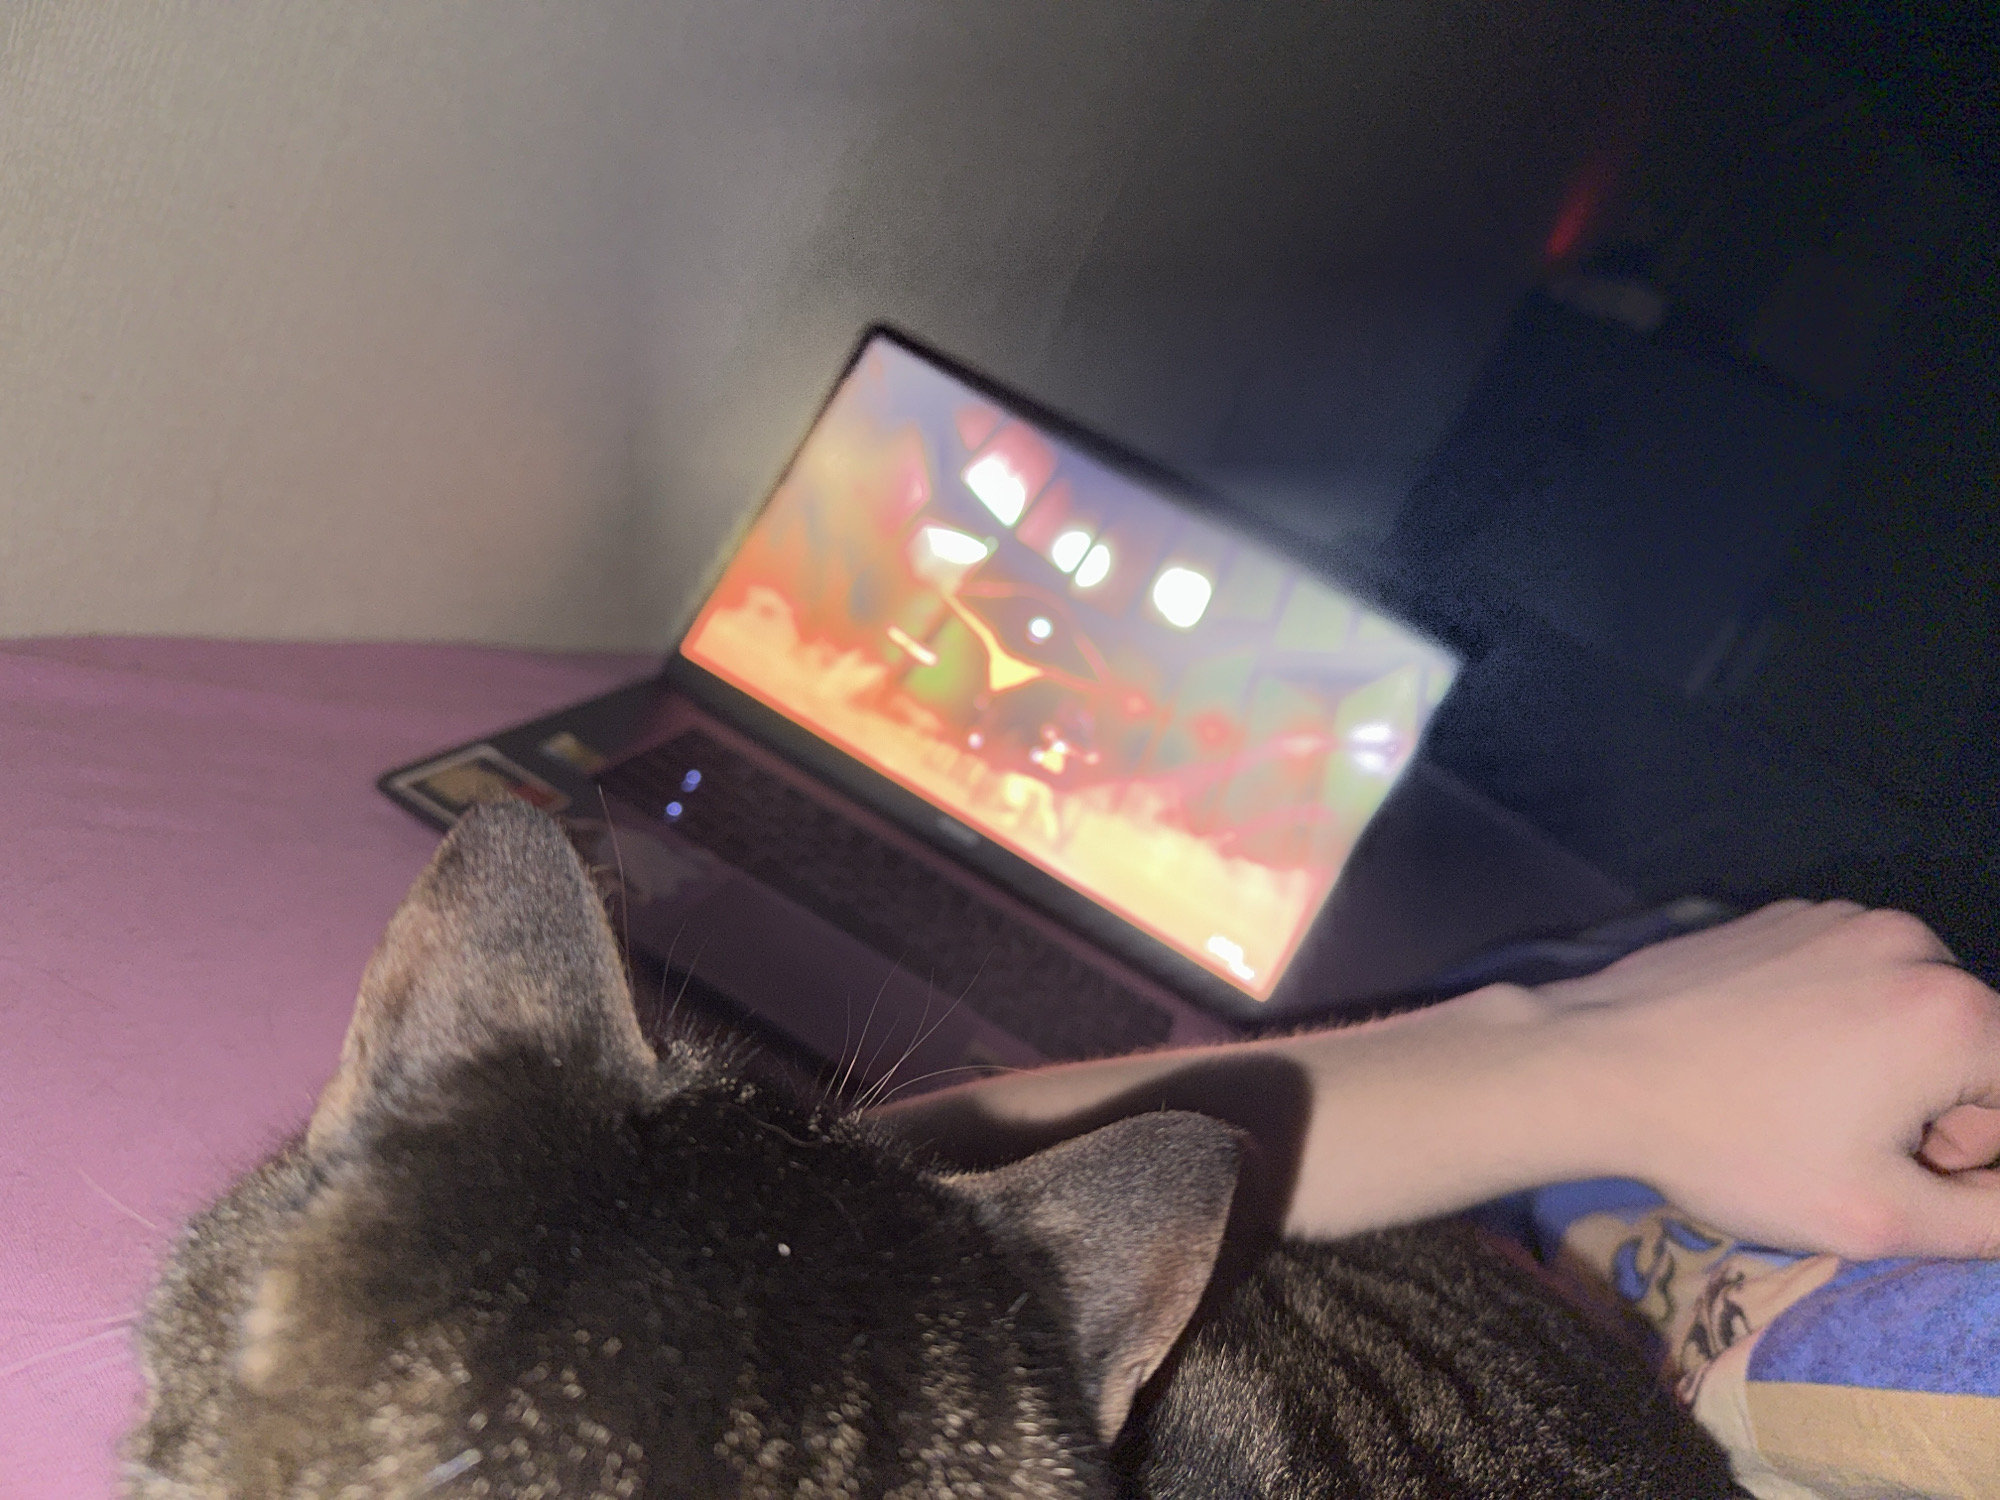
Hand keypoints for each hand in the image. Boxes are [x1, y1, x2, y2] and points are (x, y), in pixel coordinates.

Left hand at [1553, 901, 1999, 1257]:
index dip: (1975, 1151)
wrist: (1595, 1068)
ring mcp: (1841, 918)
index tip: (1904, 1166)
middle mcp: (1911, 943)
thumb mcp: (1880, 1216)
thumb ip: (1992, 1217)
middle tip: (1840, 1144)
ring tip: (1795, 1103)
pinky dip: (1833, 1021)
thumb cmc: (1734, 1146)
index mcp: (1957, 1012)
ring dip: (1884, 1065)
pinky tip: (1763, 1060)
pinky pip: (1849, 979)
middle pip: (1975, 1049)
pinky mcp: (1783, 916)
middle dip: (1935, 1109)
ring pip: (1912, 1011)